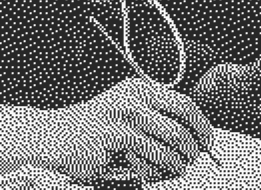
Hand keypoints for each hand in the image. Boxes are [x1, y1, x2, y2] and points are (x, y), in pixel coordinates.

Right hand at [37, 77, 213, 183]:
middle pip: (182, 123)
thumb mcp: (126, 114)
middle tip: (191, 160)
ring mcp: (124, 114)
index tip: (207, 143)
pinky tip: (152, 172)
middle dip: (193, 147)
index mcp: (140, 89)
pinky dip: (157, 169)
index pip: (185, 105)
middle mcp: (134, 97)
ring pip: (171, 142)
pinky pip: (151, 156)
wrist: (53, 136)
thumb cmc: (92, 130)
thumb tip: (194, 138)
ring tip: (173, 169)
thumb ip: (155, 119)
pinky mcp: (114, 135)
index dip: (201, 126)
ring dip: (178, 162)